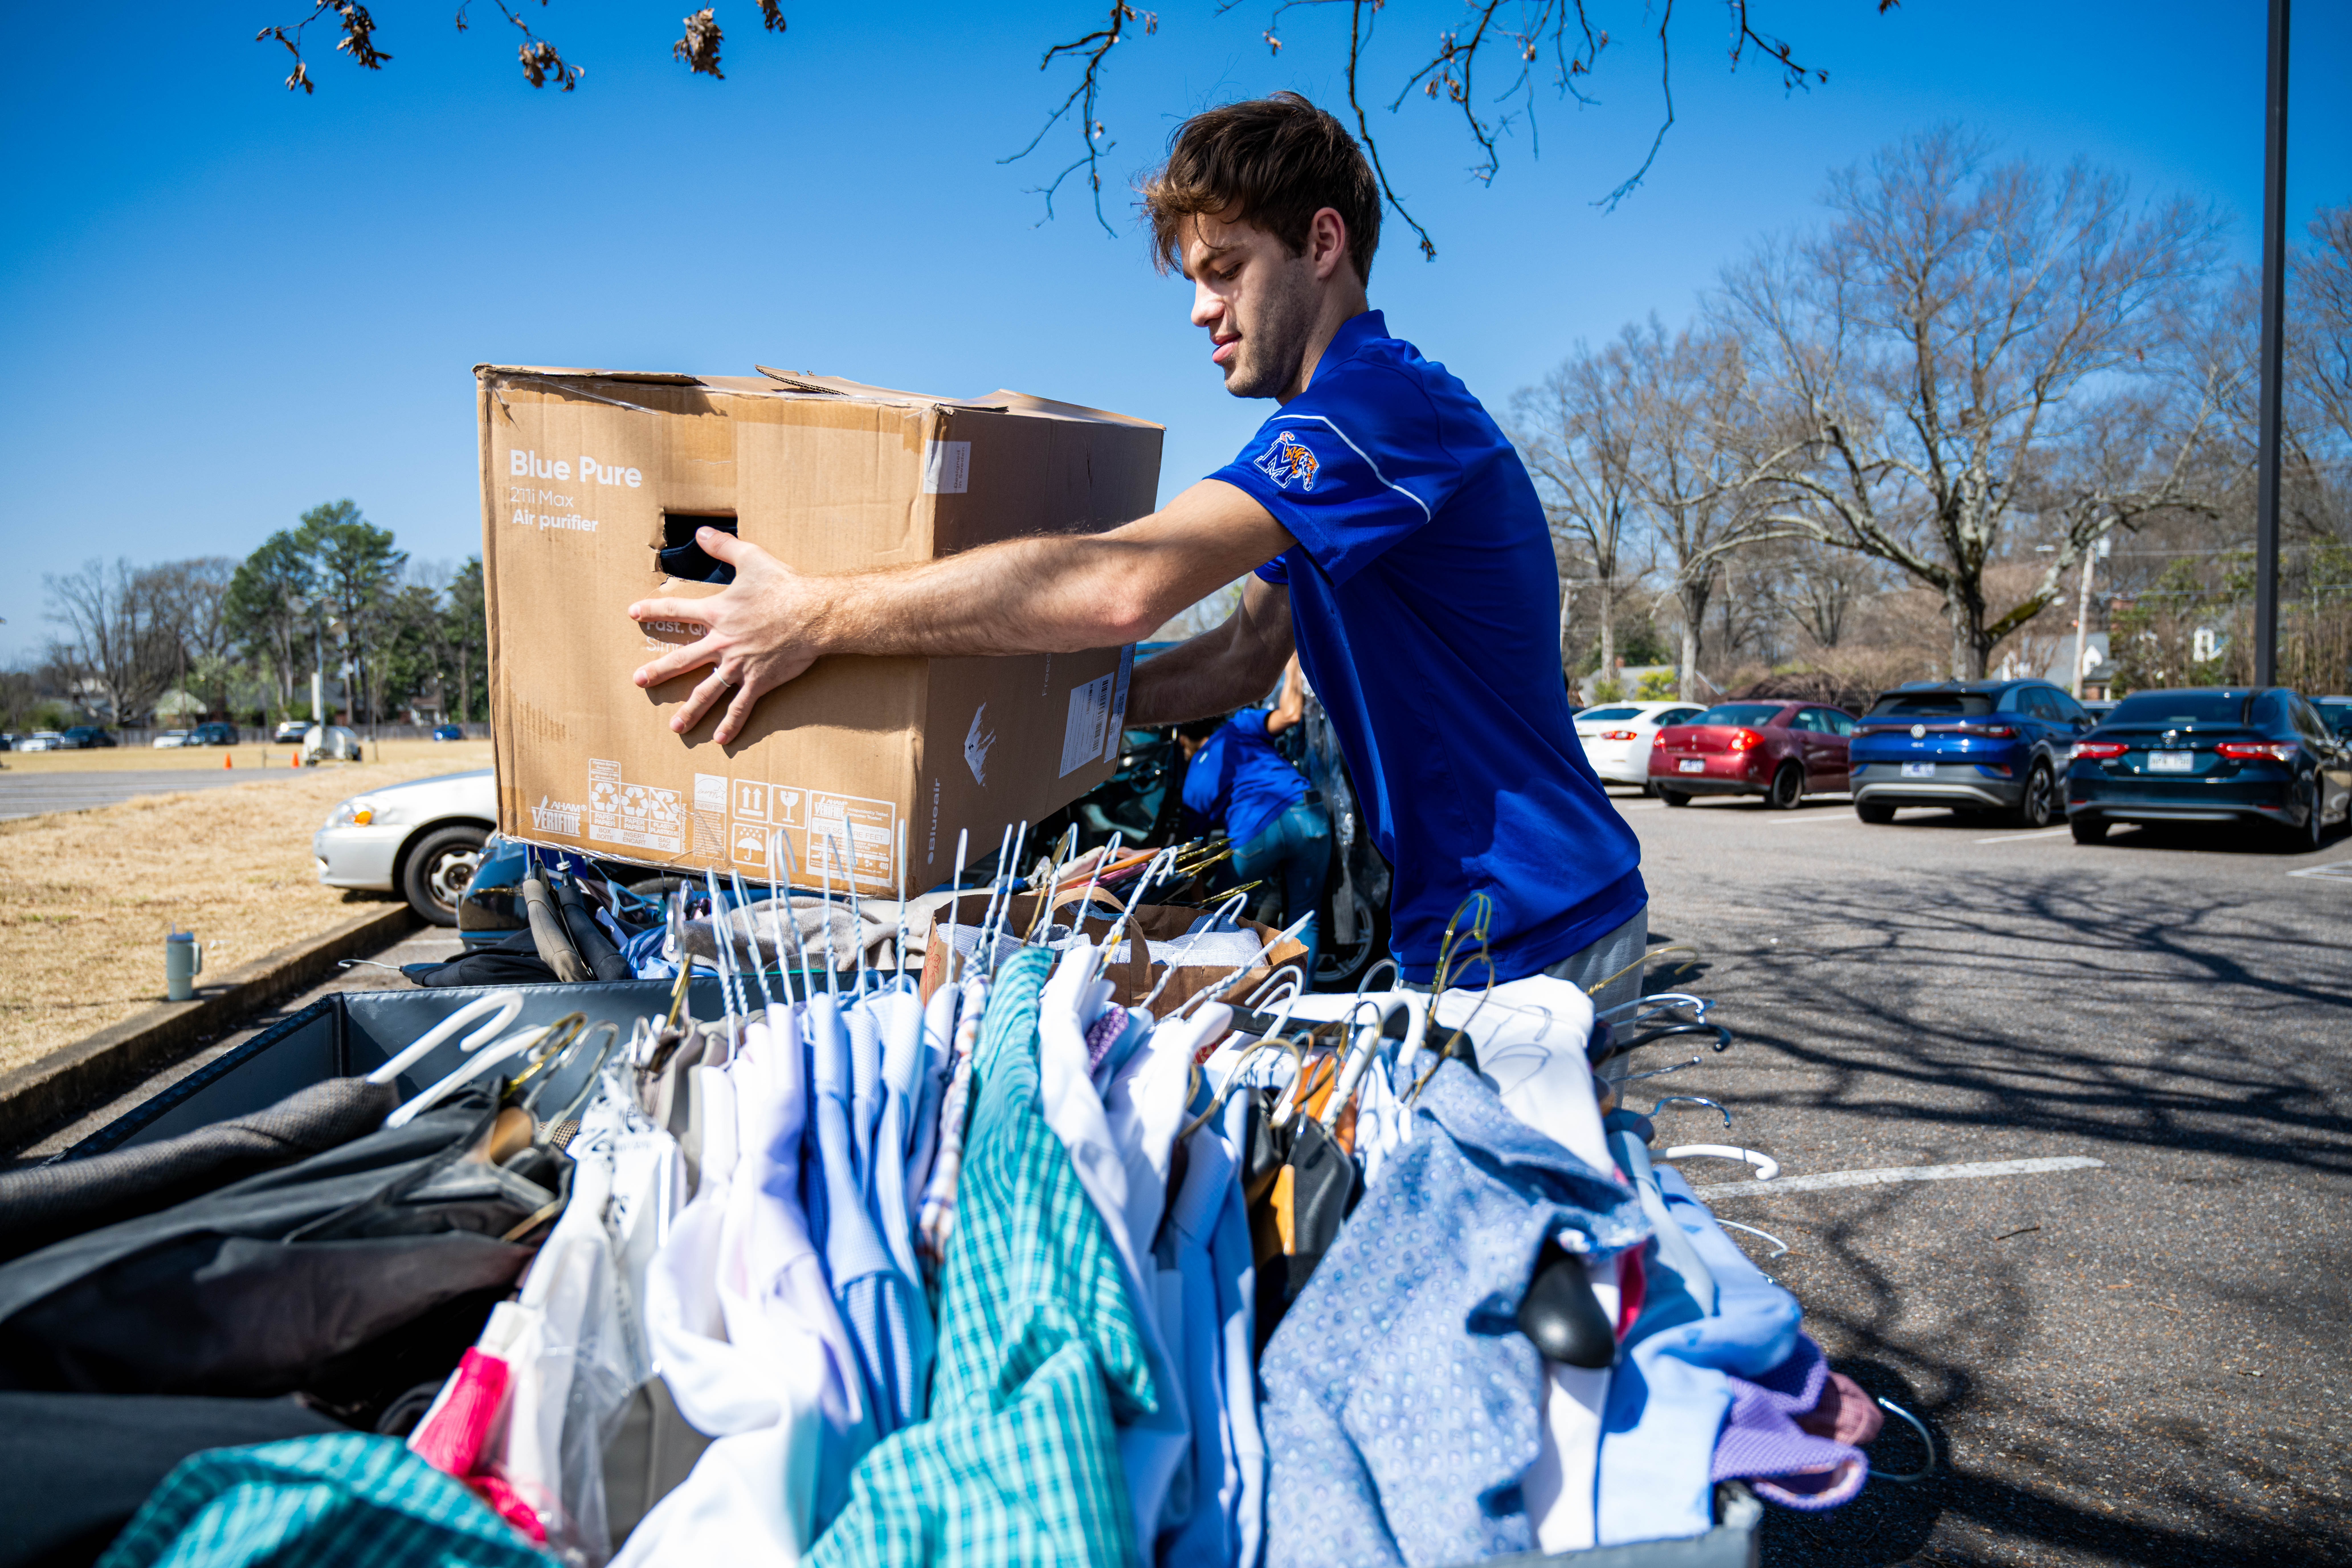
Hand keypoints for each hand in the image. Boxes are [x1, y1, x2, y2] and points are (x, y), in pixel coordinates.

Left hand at [627, 529, 823, 744]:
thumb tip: (700, 532)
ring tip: (674, 725)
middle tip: (639, 680)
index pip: (677, 610)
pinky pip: (741, 706)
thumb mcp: (752, 558)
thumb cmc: (784, 586)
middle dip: (658, 671)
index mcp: (717, 613)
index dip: (653, 610)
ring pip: (707, 691)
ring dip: (690, 710)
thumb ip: (723, 546)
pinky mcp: (759, 681)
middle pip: (683, 659)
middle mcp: (722, 642)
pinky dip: (731, 723)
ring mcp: (738, 665)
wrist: (813, 614)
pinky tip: (720, 739)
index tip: (633, 612)